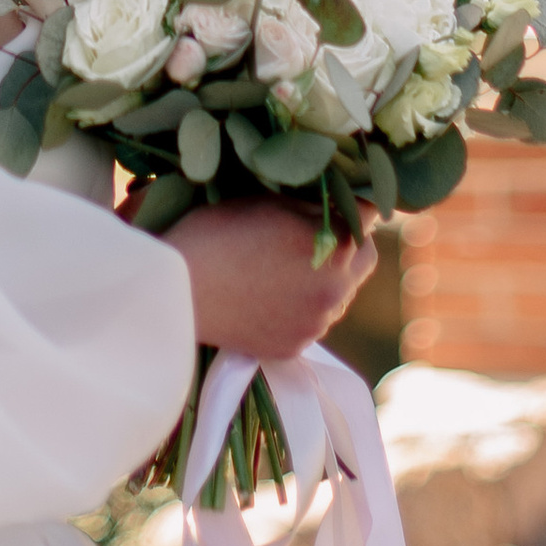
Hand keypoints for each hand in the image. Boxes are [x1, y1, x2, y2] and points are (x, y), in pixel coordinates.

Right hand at [163, 199, 376, 363]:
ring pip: (340, 292)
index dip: (351, 202)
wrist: (175, 294)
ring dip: (325, 277)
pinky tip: (269, 294)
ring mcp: (318, 323)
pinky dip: (301, 306)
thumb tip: (340, 199)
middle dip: (348, 242)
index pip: (369, 214)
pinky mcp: (296, 346)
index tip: (333, 199)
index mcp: (336, 246)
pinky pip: (313, 319)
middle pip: (364, 257)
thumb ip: (315, 202)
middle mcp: (338, 289)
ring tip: (282, 266)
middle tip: (313, 231)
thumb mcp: (270, 201)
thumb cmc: (217, 234)